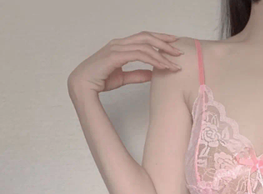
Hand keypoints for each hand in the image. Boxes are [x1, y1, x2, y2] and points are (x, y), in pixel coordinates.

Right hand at [67, 30, 181, 96]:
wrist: (83, 86)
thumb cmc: (100, 80)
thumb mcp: (124, 77)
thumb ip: (138, 74)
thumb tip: (153, 75)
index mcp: (121, 46)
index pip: (144, 38)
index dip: (159, 39)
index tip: (173, 45)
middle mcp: (119, 43)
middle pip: (146, 37)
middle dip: (164, 42)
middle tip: (179, 51)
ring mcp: (117, 48)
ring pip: (145, 46)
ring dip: (162, 54)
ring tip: (174, 64)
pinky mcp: (115, 56)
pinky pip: (139, 55)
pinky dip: (153, 60)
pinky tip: (162, 67)